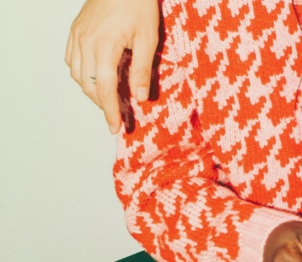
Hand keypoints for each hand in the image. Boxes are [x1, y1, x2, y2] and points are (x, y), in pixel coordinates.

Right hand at [65, 0, 159, 133]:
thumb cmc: (138, 5)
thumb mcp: (148, 38)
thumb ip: (142, 70)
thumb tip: (139, 97)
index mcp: (104, 46)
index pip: (103, 88)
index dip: (110, 111)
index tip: (116, 127)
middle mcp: (85, 42)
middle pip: (87, 85)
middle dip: (101, 105)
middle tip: (115, 118)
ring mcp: (77, 36)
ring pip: (76, 74)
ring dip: (90, 90)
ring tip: (107, 100)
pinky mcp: (75, 30)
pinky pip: (71, 59)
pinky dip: (81, 74)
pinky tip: (94, 79)